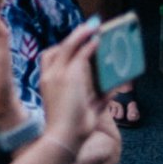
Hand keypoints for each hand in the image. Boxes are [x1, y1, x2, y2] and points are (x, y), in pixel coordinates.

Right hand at [36, 20, 105, 155]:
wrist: (63, 136)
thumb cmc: (72, 127)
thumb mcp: (85, 107)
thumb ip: (99, 95)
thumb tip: (115, 85)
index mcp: (47, 82)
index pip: (49, 57)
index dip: (63, 48)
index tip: (75, 43)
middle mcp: (49, 74)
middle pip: (58, 48)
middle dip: (73, 37)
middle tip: (87, 29)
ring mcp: (58, 73)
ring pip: (68, 46)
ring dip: (81, 35)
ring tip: (93, 27)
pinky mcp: (69, 75)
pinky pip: (79, 54)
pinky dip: (88, 44)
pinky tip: (97, 39)